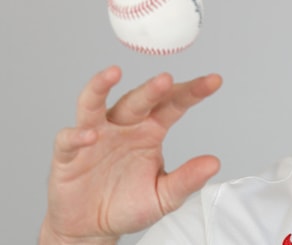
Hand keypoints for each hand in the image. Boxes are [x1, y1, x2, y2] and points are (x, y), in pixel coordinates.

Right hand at [39, 66, 221, 243]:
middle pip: (138, 100)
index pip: (173, 105)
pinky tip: (90, 135)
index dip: (192, 92)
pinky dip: (77, 135)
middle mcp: (124, 126)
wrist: (92, 227)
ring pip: (94, 104)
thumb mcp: (164, 196)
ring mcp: (95, 136)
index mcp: (150, 131)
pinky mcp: (68, 155)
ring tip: (113, 73)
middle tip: (166, 79)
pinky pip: (69, 139)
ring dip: (101, 86)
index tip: (214, 80)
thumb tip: (214, 163)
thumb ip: (187, 180)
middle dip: (152, 89)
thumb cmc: (128, 204)